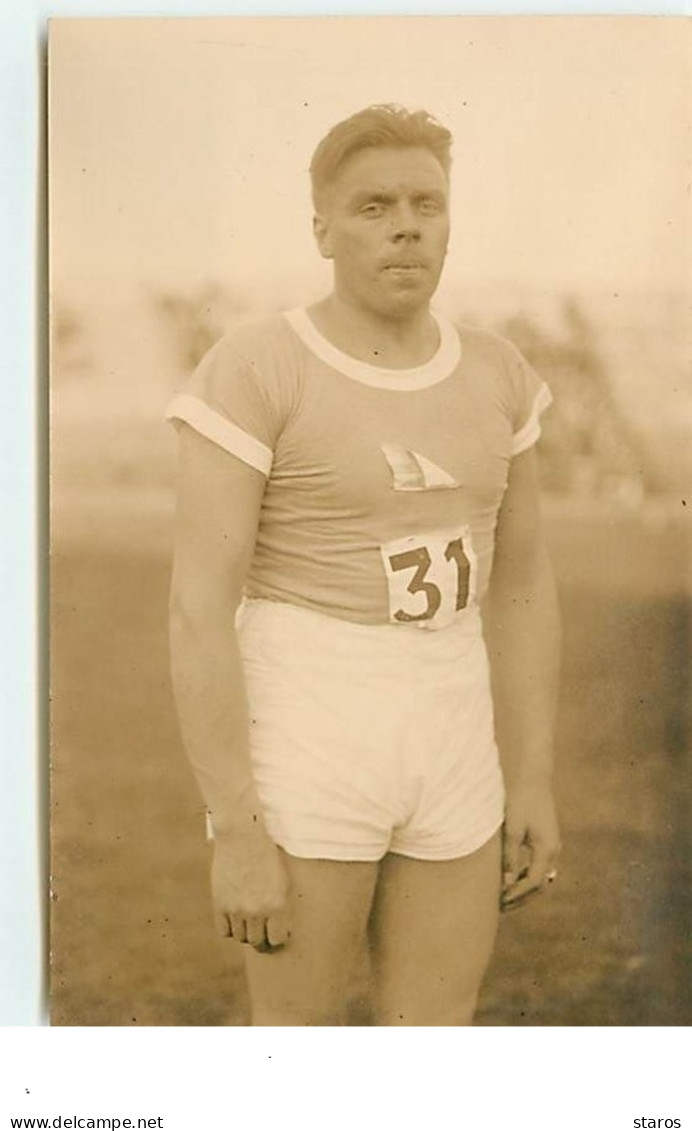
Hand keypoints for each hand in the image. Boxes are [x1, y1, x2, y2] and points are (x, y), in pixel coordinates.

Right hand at [211, 831, 290, 950]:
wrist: (242, 836)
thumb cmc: (266, 856)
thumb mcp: (282, 880)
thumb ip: (280, 906)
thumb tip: (278, 931)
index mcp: (277, 905)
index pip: (277, 939)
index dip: (277, 937)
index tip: (276, 931)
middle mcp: (257, 910)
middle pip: (257, 942)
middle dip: (261, 938)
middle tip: (262, 930)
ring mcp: (237, 909)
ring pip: (241, 937)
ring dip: (245, 932)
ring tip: (249, 920)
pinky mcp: (220, 904)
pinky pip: (224, 931)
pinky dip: (230, 928)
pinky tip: (234, 917)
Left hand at [501, 778, 560, 910]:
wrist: (532, 777)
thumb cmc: (520, 800)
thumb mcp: (512, 829)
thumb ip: (510, 856)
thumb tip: (506, 883)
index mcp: (547, 848)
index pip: (533, 882)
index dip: (516, 895)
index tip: (499, 902)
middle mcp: (554, 850)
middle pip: (540, 884)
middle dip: (521, 897)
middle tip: (501, 907)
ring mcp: (553, 845)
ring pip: (541, 876)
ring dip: (524, 888)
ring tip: (504, 898)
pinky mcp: (547, 840)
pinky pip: (539, 866)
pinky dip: (527, 876)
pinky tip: (511, 879)